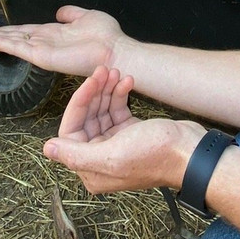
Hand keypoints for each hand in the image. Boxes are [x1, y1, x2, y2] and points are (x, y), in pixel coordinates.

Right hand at [0, 5, 127, 76]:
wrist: (115, 51)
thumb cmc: (106, 37)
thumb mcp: (86, 17)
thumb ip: (71, 14)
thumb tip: (60, 12)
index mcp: (53, 34)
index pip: (25, 31)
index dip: (9, 30)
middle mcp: (44, 43)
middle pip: (13, 37)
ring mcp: (41, 51)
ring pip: (10, 42)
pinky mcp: (41, 56)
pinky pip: (15, 47)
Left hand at [43, 65, 205, 194]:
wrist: (192, 152)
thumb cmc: (156, 156)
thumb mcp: (113, 156)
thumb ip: (76, 154)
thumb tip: (46, 149)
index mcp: (91, 169)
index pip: (70, 131)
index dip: (78, 104)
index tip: (91, 82)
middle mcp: (100, 159)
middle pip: (86, 118)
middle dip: (94, 92)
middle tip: (105, 69)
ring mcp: (116, 145)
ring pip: (101, 111)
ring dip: (107, 90)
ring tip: (117, 72)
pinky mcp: (130, 132)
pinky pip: (117, 109)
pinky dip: (120, 94)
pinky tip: (128, 81)